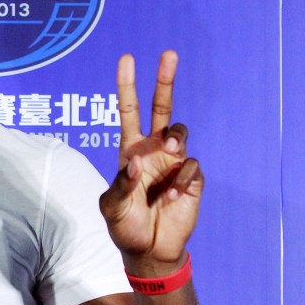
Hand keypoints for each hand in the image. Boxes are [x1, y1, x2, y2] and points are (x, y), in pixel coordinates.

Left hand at [99, 51, 202, 276]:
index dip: (127, 86)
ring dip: (175, 139)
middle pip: (162, 108)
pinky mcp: (192, 179)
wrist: (149, 250)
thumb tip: (136, 163)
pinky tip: (171, 198)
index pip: (128, 111)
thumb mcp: (112, 207)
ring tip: (169, 153)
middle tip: (169, 54)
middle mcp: (154, 151)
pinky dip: (181, 181)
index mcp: (130, 150)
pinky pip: (192, 168)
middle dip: (165, 81)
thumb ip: (121, 185)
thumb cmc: (125, 225)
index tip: (127, 59)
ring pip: (181, 132)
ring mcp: (175, 163)